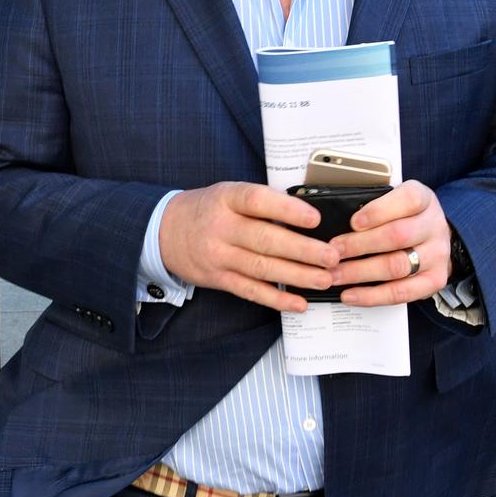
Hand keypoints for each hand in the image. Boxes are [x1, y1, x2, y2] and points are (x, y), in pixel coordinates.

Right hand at [157, 182, 339, 312]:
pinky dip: (277, 299)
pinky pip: (251, 291)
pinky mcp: (219, 279)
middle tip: (332, 256)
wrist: (164, 231)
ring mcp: (218, 256)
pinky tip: (299, 303)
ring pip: (262, 268)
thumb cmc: (207, 209)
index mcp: (226, 198)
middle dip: (303, 250)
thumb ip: (260, 202)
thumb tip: (307, 213)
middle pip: (265, 239)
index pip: (257, 201)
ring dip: (297, 276)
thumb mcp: (227, 193)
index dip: (287, 209)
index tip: (314, 217)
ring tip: (325, 279)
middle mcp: (221, 227)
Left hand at [326, 181, 453, 305]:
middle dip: (360, 245)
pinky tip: (351, 295)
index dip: (379, 211)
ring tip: (335, 275)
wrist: (434, 237)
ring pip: (397, 266)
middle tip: (333, 251)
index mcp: (424, 199)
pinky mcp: (434, 280)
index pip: (407, 200)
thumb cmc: (406, 216)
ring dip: (360, 273)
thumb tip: (337, 219)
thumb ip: (374, 205)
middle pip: (397, 236)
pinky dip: (372, 296)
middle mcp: (434, 226)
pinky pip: (401, 293)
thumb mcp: (395, 200)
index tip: (353, 222)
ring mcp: (437, 255)